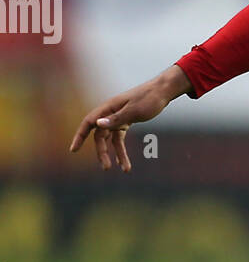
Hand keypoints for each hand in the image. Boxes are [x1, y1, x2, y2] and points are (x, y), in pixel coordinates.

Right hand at [69, 64, 191, 171]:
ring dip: (115, 154)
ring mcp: (118, 118)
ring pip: (110, 139)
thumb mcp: (134, 110)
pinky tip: (124, 163)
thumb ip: (116, 118)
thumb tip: (97, 124)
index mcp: (108, 107)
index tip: (73, 150)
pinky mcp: (126, 122)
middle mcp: (110, 113)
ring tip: (124, 169)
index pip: (88, 122)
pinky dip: (121, 150)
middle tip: (106, 168)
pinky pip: (119, 138)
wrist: (163, 91)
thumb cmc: (149, 98)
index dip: (80, 136)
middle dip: (102, 152)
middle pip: (100, 135)